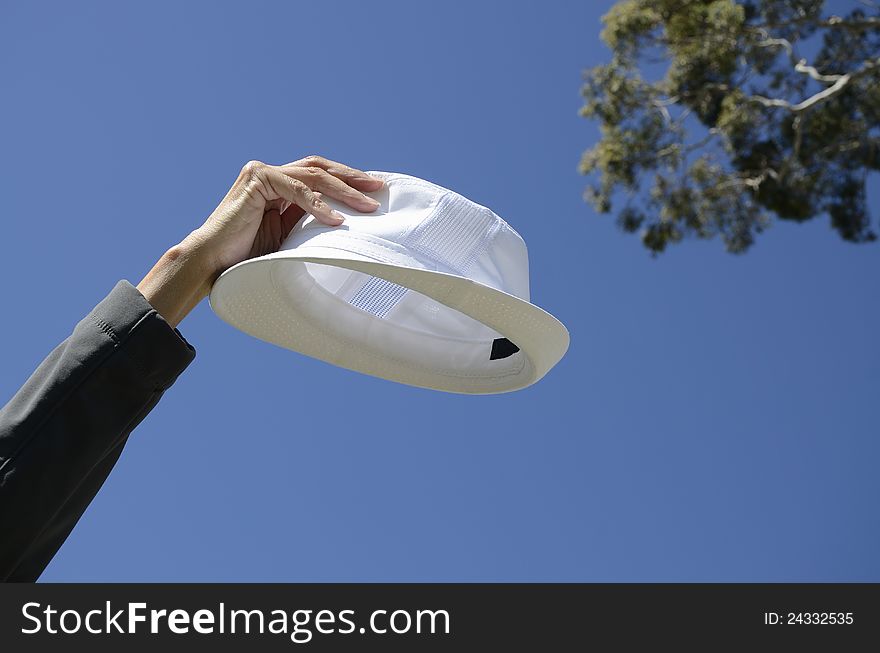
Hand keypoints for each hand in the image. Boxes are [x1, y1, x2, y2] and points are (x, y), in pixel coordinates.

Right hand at [192, 155, 383, 275]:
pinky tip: (336, 219)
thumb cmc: (248, 257)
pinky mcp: (255, 179)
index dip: (347, 182)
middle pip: (319, 168)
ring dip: (343, 189)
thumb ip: (309, 222)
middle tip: (378, 188)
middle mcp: (270, 174)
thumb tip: (345, 222)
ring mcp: (262, 173)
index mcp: (279, 186)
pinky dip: (318, 204)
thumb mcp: (289, 237)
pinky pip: (295, 189)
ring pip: (312, 175)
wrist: (213, 263)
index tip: (373, 193)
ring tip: (366, 205)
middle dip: (351, 178)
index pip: (319, 176)